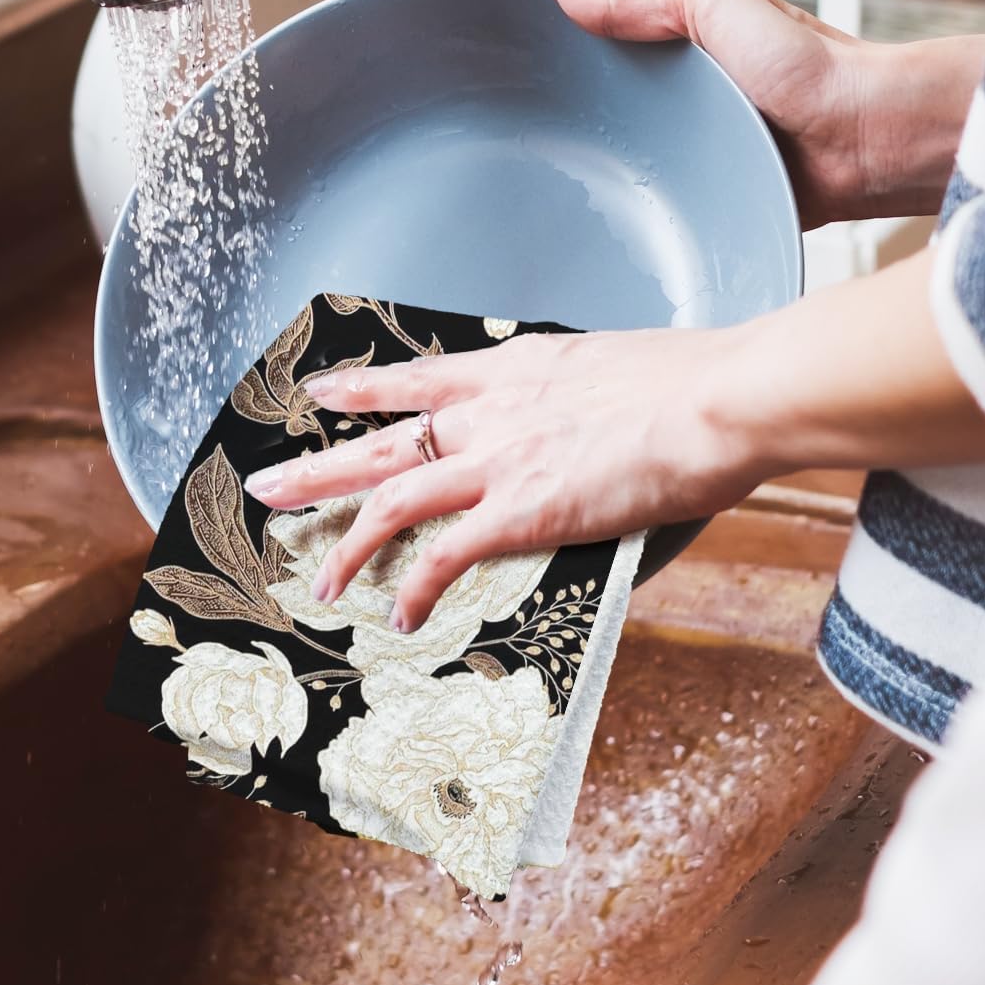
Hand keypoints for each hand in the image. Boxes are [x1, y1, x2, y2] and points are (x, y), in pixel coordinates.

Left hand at [244, 327, 761, 632]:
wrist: (718, 396)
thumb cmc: (690, 382)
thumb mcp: (614, 373)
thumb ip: (582, 400)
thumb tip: (589, 428)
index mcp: (512, 369)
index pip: (418, 380)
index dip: (363, 387)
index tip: (323, 390)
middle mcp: (488, 412)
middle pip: (379, 440)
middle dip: (317, 467)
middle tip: (266, 485)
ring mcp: (497, 462)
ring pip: (391, 500)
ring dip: (345, 541)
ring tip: (316, 576)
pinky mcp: (520, 511)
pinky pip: (445, 556)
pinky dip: (415, 587)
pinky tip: (399, 614)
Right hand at [543, 0, 984, 228]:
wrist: (870, 143)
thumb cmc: (819, 69)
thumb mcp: (717, 4)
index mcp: (681, 51)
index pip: (601, 47)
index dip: (557, 55)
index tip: (507, 67)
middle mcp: (685, 103)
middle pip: (603, 111)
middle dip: (565, 124)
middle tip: (513, 137)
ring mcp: (696, 156)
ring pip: (625, 165)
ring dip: (599, 175)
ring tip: (545, 185)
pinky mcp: (709, 204)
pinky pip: (659, 209)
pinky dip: (636, 215)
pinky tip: (605, 221)